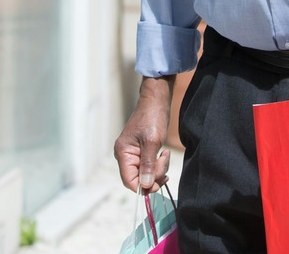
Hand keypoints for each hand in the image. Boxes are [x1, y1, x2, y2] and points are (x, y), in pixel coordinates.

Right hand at [114, 77, 173, 193]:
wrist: (156, 101)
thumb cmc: (153, 117)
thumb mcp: (152, 142)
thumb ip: (148, 165)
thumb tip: (145, 186)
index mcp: (123, 153)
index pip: (129, 181)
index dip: (144, 186)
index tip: (160, 181)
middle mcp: (125, 156)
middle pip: (138, 179)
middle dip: (154, 175)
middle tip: (164, 161)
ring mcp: (132, 154)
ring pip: (145, 174)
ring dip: (158, 169)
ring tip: (165, 155)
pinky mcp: (141, 152)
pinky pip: (148, 167)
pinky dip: (158, 164)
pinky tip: (164, 154)